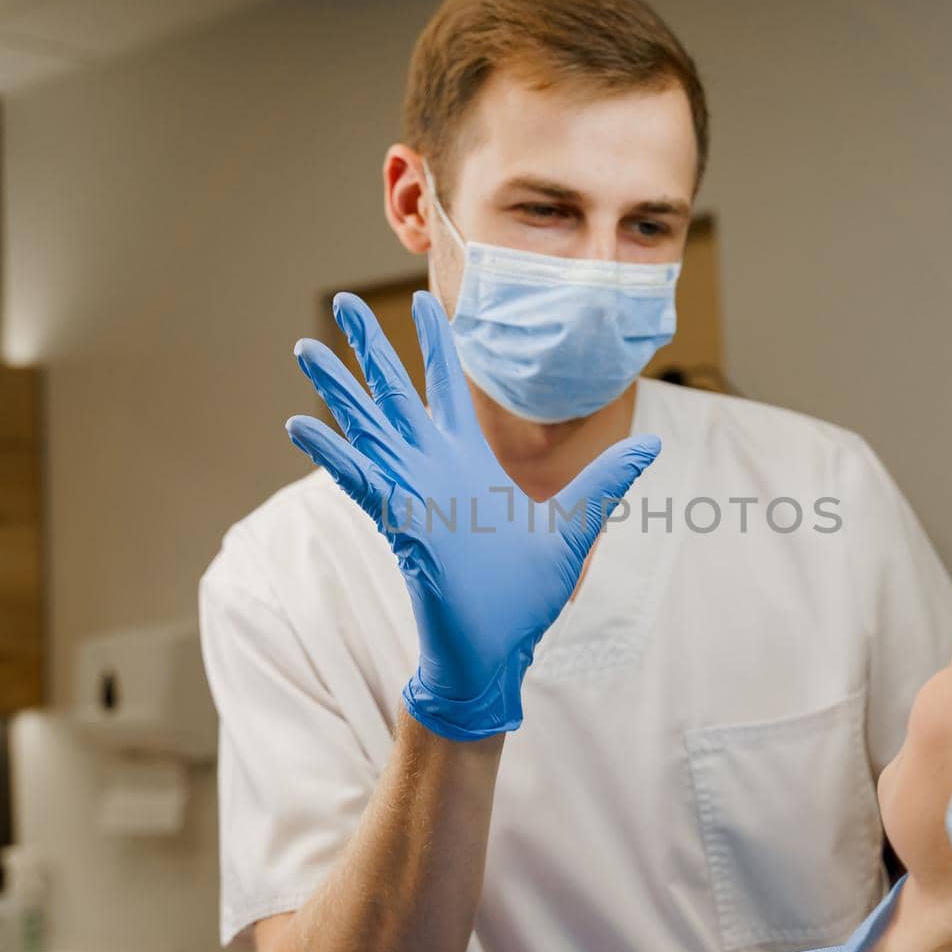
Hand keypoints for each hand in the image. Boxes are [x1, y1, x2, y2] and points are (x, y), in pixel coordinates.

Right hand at [286, 291, 659, 739]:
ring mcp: (413, 494)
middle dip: (372, 346)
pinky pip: (360, 482)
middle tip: (345, 300)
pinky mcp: (401, 524)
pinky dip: (332, 455)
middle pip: (397, 393)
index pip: (448, 388)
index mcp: (470, 463)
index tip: (423, 300)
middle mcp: (434, 469)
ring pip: (368, 429)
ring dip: (337, 390)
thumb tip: (652, 444)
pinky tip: (300, 427)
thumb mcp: (578, 526)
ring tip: (304, 347)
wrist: (498, 652)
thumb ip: (608, 480)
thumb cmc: (527, 597)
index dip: (435, 344)